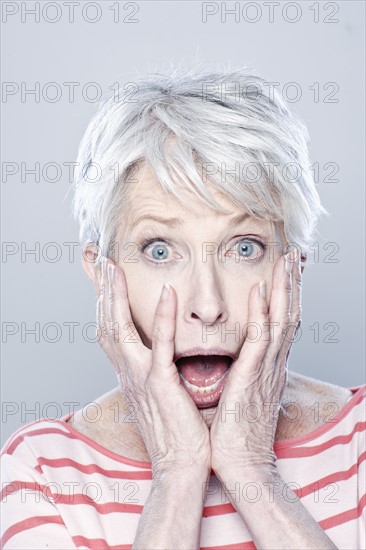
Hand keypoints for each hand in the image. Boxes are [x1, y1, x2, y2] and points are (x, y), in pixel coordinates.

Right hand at [95, 257, 210, 477]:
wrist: (181, 467)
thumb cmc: (175, 431)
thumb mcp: (157, 395)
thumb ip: (154, 370)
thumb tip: (158, 353)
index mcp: (129, 374)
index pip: (110, 331)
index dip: (104, 303)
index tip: (104, 277)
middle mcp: (128, 372)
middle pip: (106, 324)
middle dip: (101, 292)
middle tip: (100, 262)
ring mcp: (142, 377)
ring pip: (121, 330)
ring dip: (116, 297)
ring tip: (115, 268)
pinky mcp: (162, 384)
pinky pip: (161, 346)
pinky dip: (163, 318)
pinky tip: (167, 293)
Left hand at [210, 249, 301, 474]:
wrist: (241, 465)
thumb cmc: (238, 432)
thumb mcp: (245, 394)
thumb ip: (245, 372)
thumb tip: (239, 358)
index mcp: (269, 367)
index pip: (281, 323)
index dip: (285, 295)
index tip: (285, 271)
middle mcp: (273, 364)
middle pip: (288, 315)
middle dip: (291, 283)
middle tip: (293, 255)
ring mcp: (266, 370)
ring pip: (280, 320)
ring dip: (284, 288)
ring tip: (286, 260)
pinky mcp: (252, 378)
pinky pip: (259, 339)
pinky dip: (261, 312)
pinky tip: (260, 289)